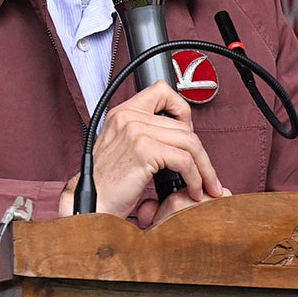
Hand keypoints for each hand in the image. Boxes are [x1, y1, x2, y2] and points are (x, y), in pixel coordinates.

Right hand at [84, 81, 228, 223]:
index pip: (162, 91)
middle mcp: (128, 116)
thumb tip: (175, 135)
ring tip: (204, 186)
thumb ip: (144, 135)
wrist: (91, 205)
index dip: (183, 110)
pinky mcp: (144, 150)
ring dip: (203, 168)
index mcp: (123, 112)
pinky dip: (195, 178)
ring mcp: (135, 130)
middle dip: (201, 153)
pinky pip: (184, 160)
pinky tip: (193, 190)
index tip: (189, 134)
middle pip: (184, 126)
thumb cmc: (107, 186)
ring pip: (189, 142)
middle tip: (206, 173)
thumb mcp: (123, 150)